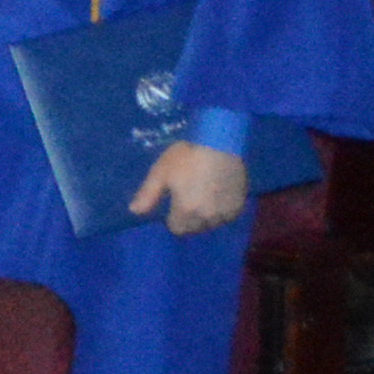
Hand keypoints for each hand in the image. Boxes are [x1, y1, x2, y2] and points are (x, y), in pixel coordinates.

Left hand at [136, 139, 252, 234]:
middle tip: (189, 197)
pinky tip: (219, 194)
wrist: (221, 144)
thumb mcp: (161, 172)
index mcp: (186, 211)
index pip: (177, 229)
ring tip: (204, 195)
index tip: (174, 204)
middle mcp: (207, 218)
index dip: (173, 219)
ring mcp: (226, 213)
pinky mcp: (239, 206)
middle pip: (195, 228)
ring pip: (212, 223)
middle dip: (189, 218)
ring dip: (207, 216)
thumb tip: (134, 212)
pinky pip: (227, 216)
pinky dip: (222, 210)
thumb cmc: (187, 156)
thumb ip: (148, 195)